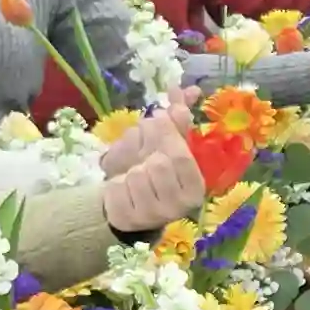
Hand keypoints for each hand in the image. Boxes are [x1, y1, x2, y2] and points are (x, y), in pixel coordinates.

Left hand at [101, 114, 206, 230]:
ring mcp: (154, 216)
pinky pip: (116, 188)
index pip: (181, 156)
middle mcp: (179, 206)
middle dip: (146, 151)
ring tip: (133, 175)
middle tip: (143, 154)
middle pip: (158, 163)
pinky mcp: (128, 220)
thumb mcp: (167, 147)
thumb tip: (181, 89)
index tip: (156, 122)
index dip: (166, 135)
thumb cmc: (152, 172)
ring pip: (136, 175)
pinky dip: (115, 182)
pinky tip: (122, 189)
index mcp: (195, 187)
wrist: (127, 204)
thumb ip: (175, 120)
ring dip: (129, 168)